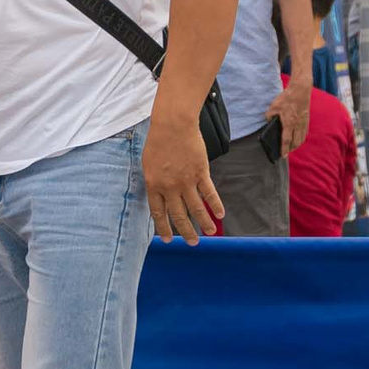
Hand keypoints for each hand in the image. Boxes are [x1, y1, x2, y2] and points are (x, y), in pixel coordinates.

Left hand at [143, 115, 221, 243]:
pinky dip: (215, 205)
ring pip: (196, 208)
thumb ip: (154, 181)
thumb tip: (160, 195)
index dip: (164, 227)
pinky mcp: (200, 173)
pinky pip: (209, 193)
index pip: (158, 213)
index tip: (168, 240)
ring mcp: (186, 181)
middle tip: (192, 243)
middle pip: (178, 215)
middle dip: (185, 231)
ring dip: (203, 223)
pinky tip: (220, 215)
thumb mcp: (148, 163)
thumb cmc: (158, 141)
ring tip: (208, 234)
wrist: (172, 125)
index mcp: (153, 185)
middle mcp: (169, 187)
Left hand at [266, 81, 311, 156]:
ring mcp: (303, 122)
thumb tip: (268, 121)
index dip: (284, 149)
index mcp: (288, 123)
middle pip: (296, 142)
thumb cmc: (286, 98)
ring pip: (302, 138)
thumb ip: (269, 116)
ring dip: (297, 144)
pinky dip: (302, 137)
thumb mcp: (273, 107)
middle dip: (291, 149)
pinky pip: (305, 132)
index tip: (282, 156)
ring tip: (291, 147)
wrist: (300, 90)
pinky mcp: (307, 119)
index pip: (286, 140)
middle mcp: (297, 125)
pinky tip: (298, 138)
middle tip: (286, 153)